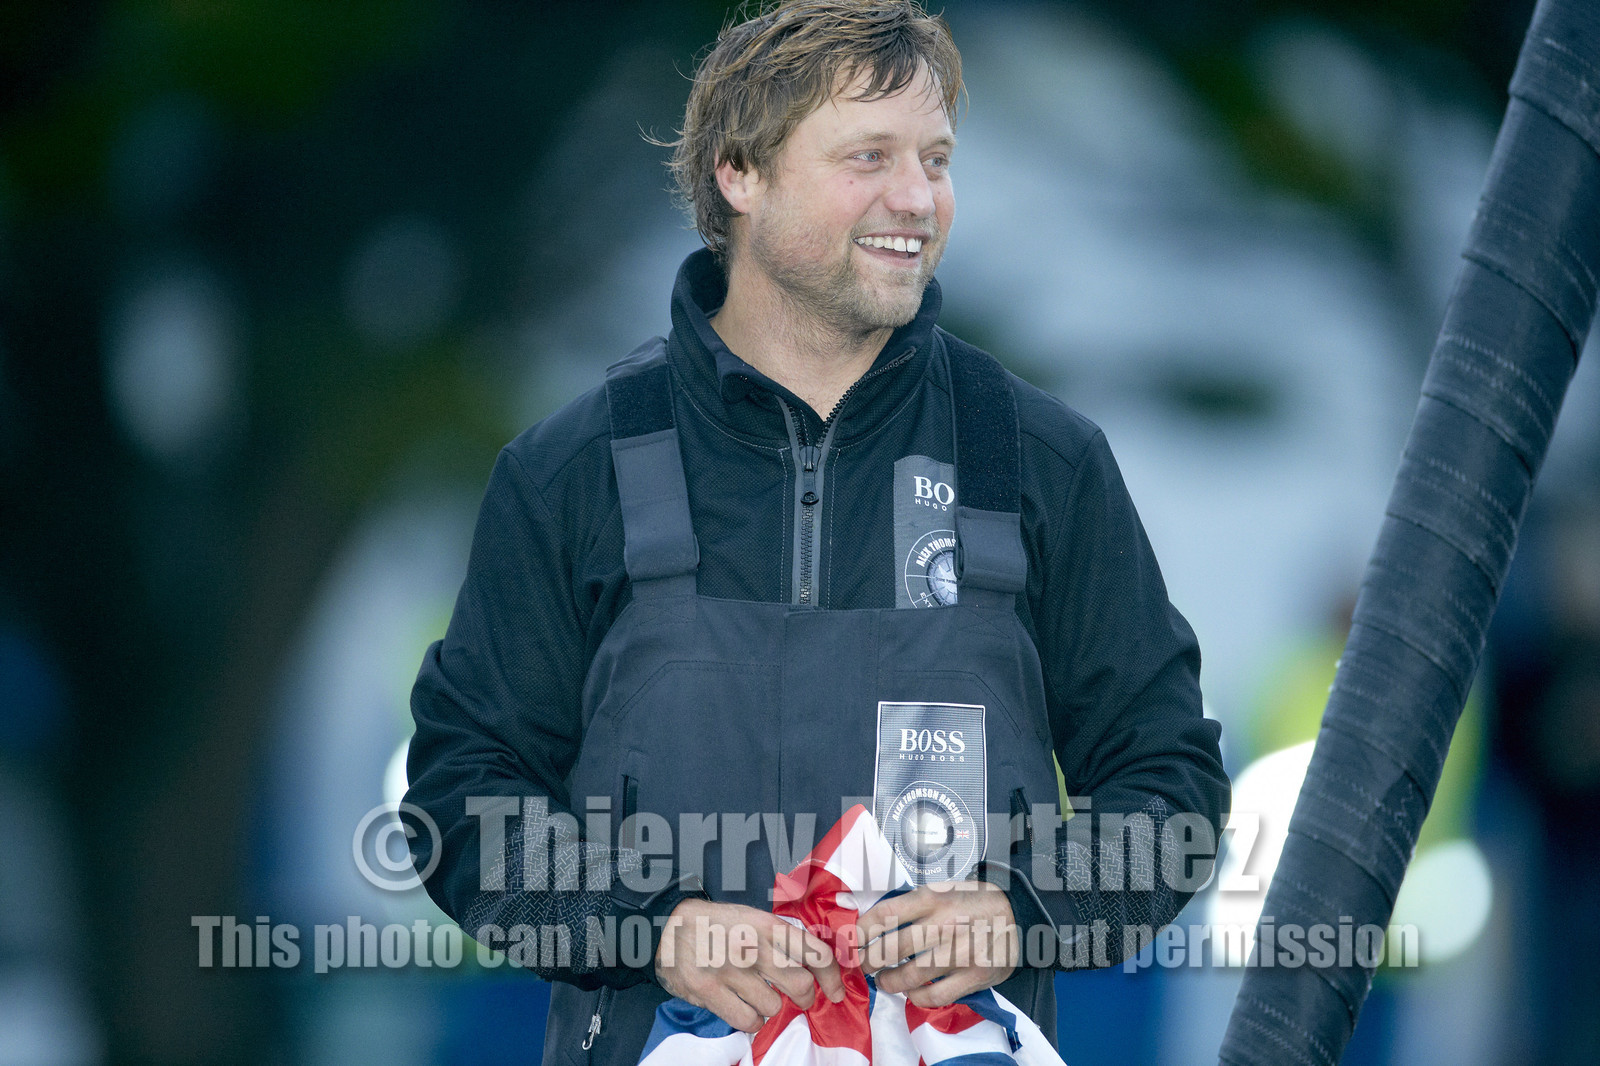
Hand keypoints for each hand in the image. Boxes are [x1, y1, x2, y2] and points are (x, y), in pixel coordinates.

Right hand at [655, 899, 846, 1032]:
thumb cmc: (717, 923)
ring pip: (774, 1007)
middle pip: (801, 986)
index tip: (836, 991)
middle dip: (804, 998)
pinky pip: (748, 1020)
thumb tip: (816, 965)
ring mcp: (731, 970)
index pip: (815, 952)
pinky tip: (742, 1005)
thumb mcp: (752, 917)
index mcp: (767, 925)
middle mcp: (752, 946)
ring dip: (770, 1006)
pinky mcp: (710, 990)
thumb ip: (781, 939)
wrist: (668, 924)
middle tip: (798, 998)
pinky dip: (751, 1019)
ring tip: (757, 995)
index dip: (833, 977)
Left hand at [855, 879, 1018, 1007]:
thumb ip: (912, 904)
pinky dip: (916, 998)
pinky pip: (933, 996)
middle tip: (863, 965)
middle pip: (890, 949)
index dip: (861, 931)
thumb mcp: (943, 889)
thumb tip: (874, 920)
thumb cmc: (976, 901)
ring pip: (908, 976)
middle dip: (868, 961)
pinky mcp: (972, 977)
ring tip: (884, 980)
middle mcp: (943, 925)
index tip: (852, 941)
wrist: (1019, 916)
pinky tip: (912, 992)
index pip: (884, 914)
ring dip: (889, 982)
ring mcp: (958, 953)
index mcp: (932, 899)